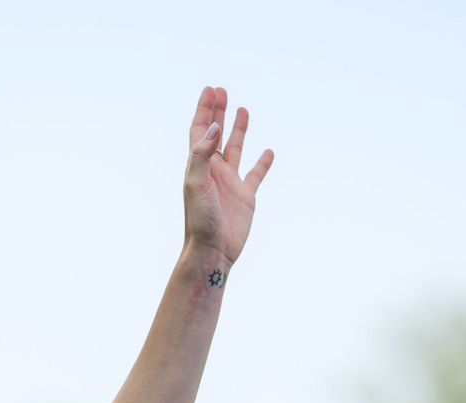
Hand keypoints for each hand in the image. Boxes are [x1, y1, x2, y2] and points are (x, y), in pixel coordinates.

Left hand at [182, 86, 274, 265]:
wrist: (212, 249)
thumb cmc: (200, 219)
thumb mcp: (196, 183)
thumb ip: (202, 154)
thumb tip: (213, 128)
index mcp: (199, 165)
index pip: (200, 131)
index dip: (204, 110)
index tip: (210, 90)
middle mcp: (214, 170)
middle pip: (216, 134)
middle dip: (218, 112)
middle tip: (222, 91)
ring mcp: (231, 182)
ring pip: (236, 149)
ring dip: (239, 129)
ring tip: (243, 109)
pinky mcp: (246, 196)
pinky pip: (256, 174)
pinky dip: (263, 162)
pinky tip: (269, 151)